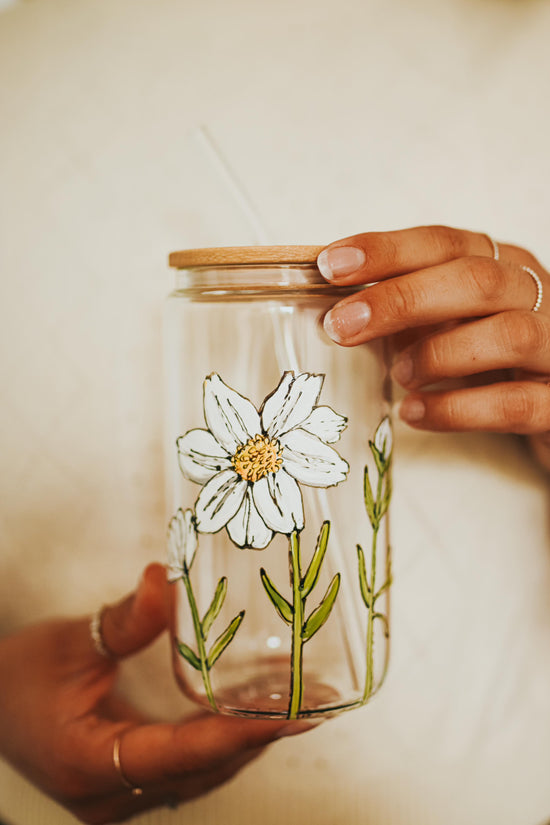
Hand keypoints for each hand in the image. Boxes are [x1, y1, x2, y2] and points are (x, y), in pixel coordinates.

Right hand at [0, 564, 313, 823]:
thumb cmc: (16, 678)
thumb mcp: (67, 644)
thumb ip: (122, 621)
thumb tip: (164, 580)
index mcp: (90, 764)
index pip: (180, 754)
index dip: (238, 734)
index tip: (288, 717)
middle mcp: (108, 795)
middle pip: (198, 773)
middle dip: (253, 742)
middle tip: (306, 708)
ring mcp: (116, 797)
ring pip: (194, 779)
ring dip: (240, 747)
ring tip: (289, 712)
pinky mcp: (123, 785)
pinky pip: (182, 772)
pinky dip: (217, 747)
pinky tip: (244, 719)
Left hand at [318, 225, 549, 469]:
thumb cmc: (495, 359)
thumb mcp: (454, 321)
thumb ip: (411, 309)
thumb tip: (339, 306)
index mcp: (502, 266)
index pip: (443, 243)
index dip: (386, 250)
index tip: (330, 265)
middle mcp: (536, 297)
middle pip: (476, 280)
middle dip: (402, 299)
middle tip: (343, 326)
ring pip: (508, 334)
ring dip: (439, 352)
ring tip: (398, 374)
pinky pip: (516, 403)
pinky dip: (458, 408)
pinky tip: (416, 413)